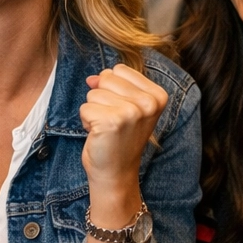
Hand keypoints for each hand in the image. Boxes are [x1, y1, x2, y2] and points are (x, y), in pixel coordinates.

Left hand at [80, 64, 167, 187]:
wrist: (116, 172)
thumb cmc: (119, 137)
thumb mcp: (126, 105)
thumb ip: (112, 84)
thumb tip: (92, 79)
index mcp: (157, 95)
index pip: (119, 69)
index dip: (113, 89)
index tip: (122, 110)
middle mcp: (149, 103)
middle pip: (106, 78)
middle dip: (102, 98)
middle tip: (113, 121)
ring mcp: (132, 112)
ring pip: (93, 93)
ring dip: (94, 111)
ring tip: (106, 129)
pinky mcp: (112, 122)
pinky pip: (85, 108)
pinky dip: (87, 121)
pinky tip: (99, 135)